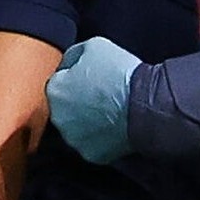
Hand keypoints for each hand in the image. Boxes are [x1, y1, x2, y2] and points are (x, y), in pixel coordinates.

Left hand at [45, 36, 142, 165]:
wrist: (144, 104)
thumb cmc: (120, 73)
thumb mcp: (93, 46)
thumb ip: (73, 56)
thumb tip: (68, 63)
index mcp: (54, 90)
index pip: (59, 83)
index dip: (75, 79)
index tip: (91, 79)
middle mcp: (58, 118)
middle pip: (65, 108)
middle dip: (78, 103)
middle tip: (101, 96)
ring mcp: (73, 139)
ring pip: (77, 129)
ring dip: (87, 122)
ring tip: (110, 112)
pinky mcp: (91, 154)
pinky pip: (93, 144)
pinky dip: (101, 138)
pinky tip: (115, 127)